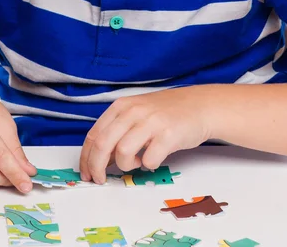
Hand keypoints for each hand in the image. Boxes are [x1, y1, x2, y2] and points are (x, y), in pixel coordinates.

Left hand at [79, 86, 214, 183]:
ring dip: (126, 165)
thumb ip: (118, 130)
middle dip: (97, 167)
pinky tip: (153, 158)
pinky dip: (148, 165)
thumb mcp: (137, 113)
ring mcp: (151, 122)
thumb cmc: (166, 112)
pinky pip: (149, 160)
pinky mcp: (168, 135)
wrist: (200, 106)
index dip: (86, 158)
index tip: (87, 173)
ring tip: (137, 161)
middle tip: (100, 180)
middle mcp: (134, 111)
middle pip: (103, 144)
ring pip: (123, 152)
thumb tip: (100, 159)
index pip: (94, 134)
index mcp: (122, 106)